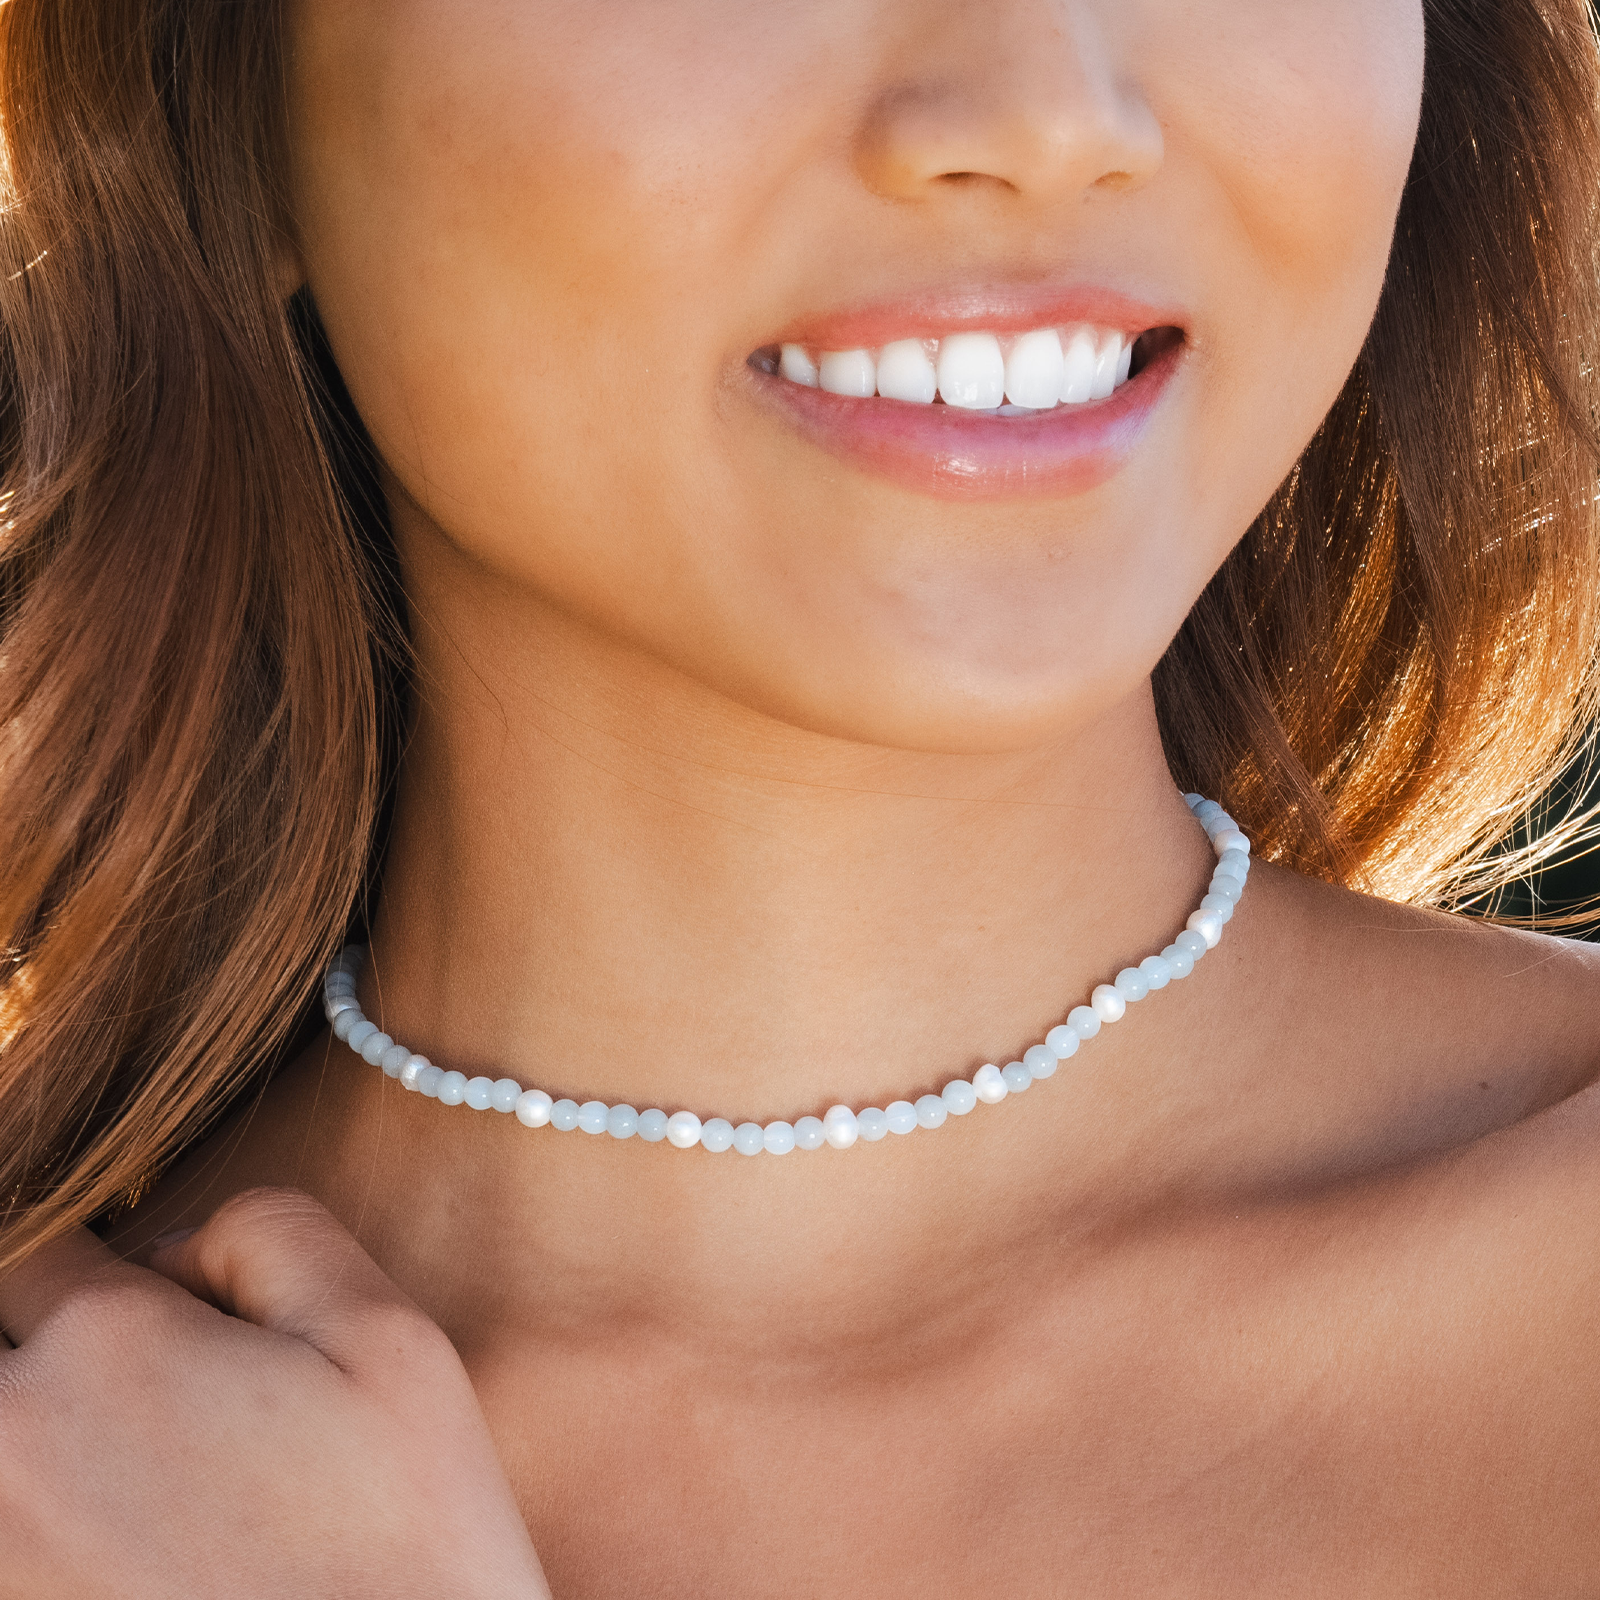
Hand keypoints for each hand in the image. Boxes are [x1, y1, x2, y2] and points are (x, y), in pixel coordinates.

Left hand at [0, 1188, 549, 1599]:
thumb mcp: (388, 1337)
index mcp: (109, 1346)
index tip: (151, 1309)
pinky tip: (118, 1534)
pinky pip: (6, 1534)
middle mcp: (10, 1448)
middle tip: (132, 1388)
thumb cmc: (404, 1542)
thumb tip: (169, 1252)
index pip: (34, 1243)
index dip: (93, 1262)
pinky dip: (35, 1519)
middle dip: (38, 1339)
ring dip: (33, 1430)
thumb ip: (273, 1231)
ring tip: (127, 1463)